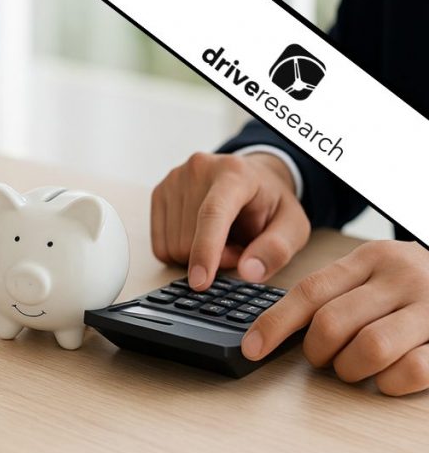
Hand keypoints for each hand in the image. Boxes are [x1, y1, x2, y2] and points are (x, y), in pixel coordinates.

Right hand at [151, 152, 310, 289]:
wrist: (252, 179)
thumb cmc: (271, 204)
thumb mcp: (293, 226)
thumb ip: (277, 249)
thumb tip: (249, 272)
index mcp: (234, 173)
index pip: (212, 213)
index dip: (205, 251)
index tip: (201, 283)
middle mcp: (198, 169)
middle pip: (190, 239)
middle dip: (215, 258)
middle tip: (237, 247)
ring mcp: (173, 179)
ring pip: (172, 247)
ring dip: (197, 257)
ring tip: (221, 239)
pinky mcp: (158, 193)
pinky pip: (161, 247)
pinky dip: (181, 253)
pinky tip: (200, 237)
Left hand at [243, 241, 428, 394]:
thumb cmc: (414, 286)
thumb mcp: (375, 272)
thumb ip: (334, 292)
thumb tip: (271, 329)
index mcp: (372, 258)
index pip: (309, 291)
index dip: (275, 324)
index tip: (253, 349)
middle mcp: (402, 277)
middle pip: (332, 324)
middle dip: (317, 352)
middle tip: (325, 357)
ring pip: (368, 349)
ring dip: (350, 370)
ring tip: (355, 368)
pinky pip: (410, 371)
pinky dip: (389, 384)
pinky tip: (388, 377)